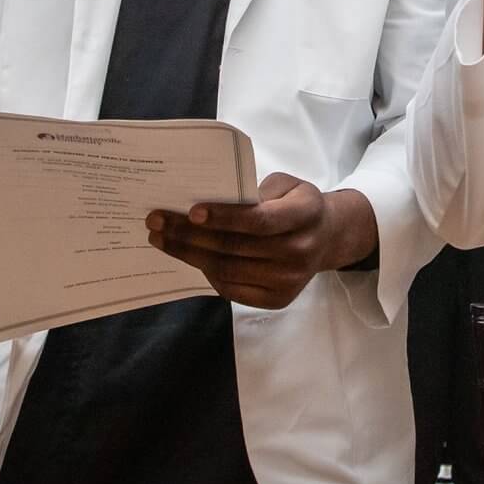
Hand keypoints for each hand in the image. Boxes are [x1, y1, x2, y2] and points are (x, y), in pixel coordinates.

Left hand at [146, 174, 377, 309]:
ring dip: (189, 254)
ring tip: (161, 239)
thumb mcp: (286, 184)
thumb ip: (255, 191)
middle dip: (190, 235)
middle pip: (235, 248)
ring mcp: (289, 280)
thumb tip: (209, 198)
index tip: (191, 211)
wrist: (327, 237)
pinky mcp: (278, 299)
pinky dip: (207, 273)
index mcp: (305, 215)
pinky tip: (188, 256)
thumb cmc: (297, 204)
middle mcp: (299, 251)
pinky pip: (232, 289)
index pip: (258, 221)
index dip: (224, 217)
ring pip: (228, 270)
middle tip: (157, 221)